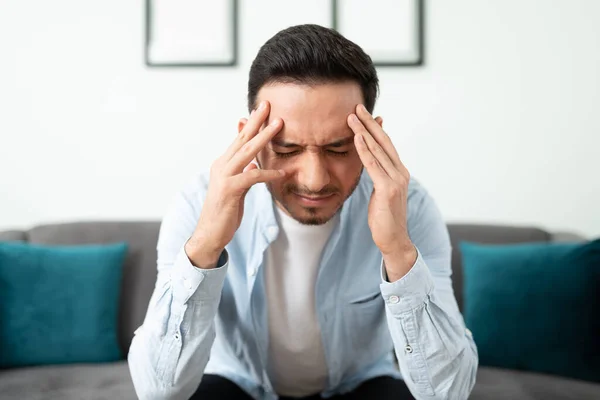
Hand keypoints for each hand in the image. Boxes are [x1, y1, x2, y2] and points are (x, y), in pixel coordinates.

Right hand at [185, 101, 285, 267]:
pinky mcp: (229, 190)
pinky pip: (253, 177)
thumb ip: (244, 174)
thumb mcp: (236, 189)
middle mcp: (221, 166)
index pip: (239, 139)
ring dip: (264, 137)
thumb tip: (253, 164)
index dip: (251, 124)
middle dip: (256, 121)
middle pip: (242, 139)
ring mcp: (224, 177)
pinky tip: (284, 172)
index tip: (262, 110)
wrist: (210, 234)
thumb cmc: (224, 212)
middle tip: (268, 104)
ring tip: (279, 125)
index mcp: (223, 164)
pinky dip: (269, 173)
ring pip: (247, 152)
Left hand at [348, 104, 416, 280]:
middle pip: (383, 141)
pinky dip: (364, 150)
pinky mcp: (388, 189)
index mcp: (399, 172)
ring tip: (351, 117)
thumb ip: (377, 176)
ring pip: (377, 150)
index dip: (374, 127)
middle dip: (369, 123)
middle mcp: (400, 172)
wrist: (394, 239)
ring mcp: (396, 180)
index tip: (363, 114)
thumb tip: (370, 163)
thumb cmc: (384, 218)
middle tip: (357, 106)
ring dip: (363, 132)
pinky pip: (373, 165)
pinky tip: (356, 138)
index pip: (386, 144)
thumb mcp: (380, 192)